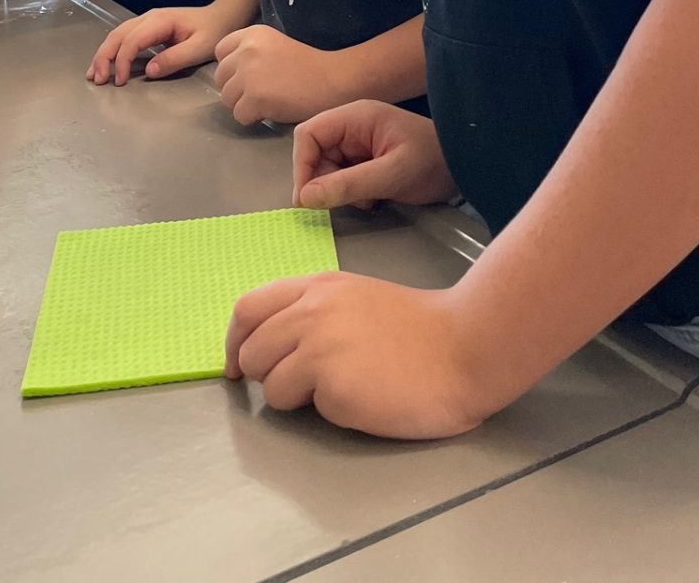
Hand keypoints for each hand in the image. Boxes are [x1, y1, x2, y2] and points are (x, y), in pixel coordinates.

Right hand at [87, 6, 223, 85]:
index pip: (132, 40)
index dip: (123, 61)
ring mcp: (146, 22)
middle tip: (97, 79)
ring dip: (104, 54)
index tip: (121, 82)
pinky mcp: (147, 28)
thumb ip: (174, 59)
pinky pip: (124, 38)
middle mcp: (148, 18)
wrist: (221, 17)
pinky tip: (106, 65)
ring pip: (117, 35)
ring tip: (94, 75)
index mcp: (160, 21)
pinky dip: (112, 51)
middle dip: (104, 57)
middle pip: (117, 35)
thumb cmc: (212, 31)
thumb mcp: (199, 48)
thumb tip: (149, 71)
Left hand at [212, 25, 347, 126]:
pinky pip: (239, 116)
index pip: (221, 51)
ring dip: (244, 105)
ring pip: (227, 99)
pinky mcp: (254, 98)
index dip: (232, 67)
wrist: (334, 79)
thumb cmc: (310, 65)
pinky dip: (253, 119)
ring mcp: (248, 74)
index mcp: (252, 34)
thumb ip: (252, 53)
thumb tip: (231, 74)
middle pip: (221, 77)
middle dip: (236, 89)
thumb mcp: (276, 45)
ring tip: (268, 102)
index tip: (249, 75)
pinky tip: (272, 111)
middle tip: (260, 93)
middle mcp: (246, 50)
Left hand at [225, 273, 497, 437]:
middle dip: (261, 374)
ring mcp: (320, 347)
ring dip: (292, 397)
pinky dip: (323, 411)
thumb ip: (315, 310)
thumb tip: (275, 340)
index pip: (248, 307)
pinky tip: (357, 399)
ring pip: (269, 385)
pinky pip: (303, 409)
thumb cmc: (418, 329)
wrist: (463, 348)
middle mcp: (312, 311)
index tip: (238, 365)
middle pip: (250, 349)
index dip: (236, 341)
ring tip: (335, 390)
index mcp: (318, 287)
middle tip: (291, 386)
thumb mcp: (357, 300)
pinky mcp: (333, 385)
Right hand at [292, 100, 455, 210]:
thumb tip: (305, 197)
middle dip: (323, 181)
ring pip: (327, 169)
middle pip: (315, 153)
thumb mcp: (392, 174)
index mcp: (356, 117)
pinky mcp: (366, 161)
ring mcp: (359, 143)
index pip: (309, 134)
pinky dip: (351, 193)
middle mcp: (352, 127)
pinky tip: (374, 198)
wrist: (466, 166)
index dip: (301, 165)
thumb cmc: (433, 161)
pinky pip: (342, 178)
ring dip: (339, 190)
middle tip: (343, 202)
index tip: (307, 198)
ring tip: (368, 199)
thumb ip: (349, 184)